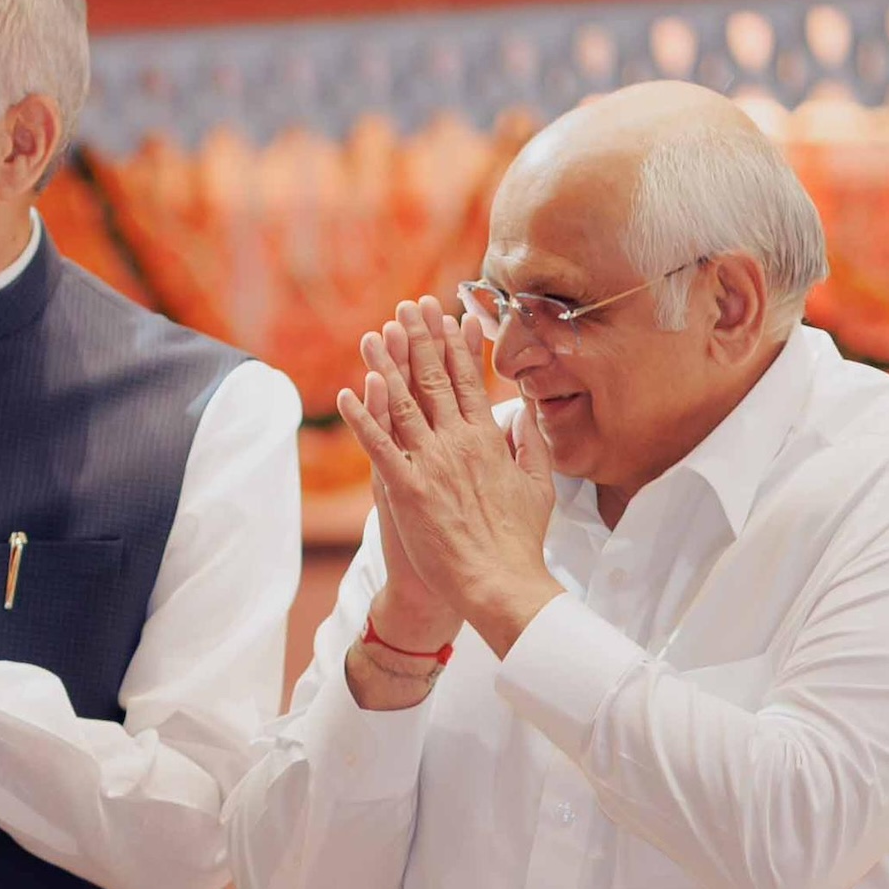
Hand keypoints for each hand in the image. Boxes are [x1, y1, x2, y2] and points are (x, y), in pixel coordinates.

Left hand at [340, 297, 560, 654]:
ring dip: (386, 365)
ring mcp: (432, 463)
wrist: (500, 581)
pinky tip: (349, 391)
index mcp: (490, 439)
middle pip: (435, 380)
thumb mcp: (538, 483)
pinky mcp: (407, 488)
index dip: (455, 345)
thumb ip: (529, 442)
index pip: (470, 380)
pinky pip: (380, 445)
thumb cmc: (519, 539)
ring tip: (374, 334)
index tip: (447, 315)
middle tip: (408, 306)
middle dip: (420, 340)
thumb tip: (524, 412)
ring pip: (404, 403)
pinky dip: (364, 417)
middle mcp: (460, 442)